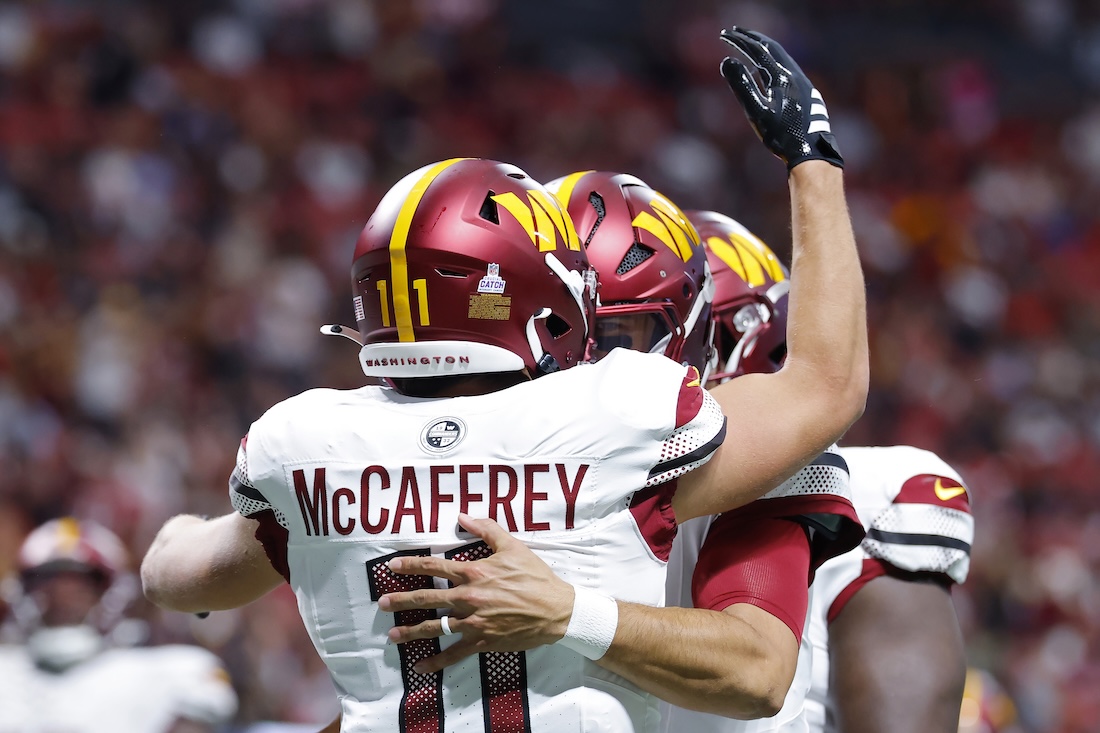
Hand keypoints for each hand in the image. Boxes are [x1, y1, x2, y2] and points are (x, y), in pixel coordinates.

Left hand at [379, 513, 574, 672]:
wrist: (556, 610)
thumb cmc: (535, 576)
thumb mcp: (512, 546)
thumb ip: (486, 529)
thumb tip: (462, 516)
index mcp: (474, 572)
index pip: (435, 566)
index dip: (411, 565)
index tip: (392, 566)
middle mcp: (469, 597)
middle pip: (427, 598)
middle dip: (401, 601)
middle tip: (381, 603)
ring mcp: (474, 621)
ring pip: (435, 627)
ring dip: (411, 632)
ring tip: (392, 635)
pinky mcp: (482, 641)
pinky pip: (454, 653)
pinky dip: (436, 662)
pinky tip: (420, 666)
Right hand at [720, 27, 842, 169]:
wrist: (810, 151)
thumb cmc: (782, 134)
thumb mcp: (756, 111)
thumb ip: (742, 85)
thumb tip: (727, 60)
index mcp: (782, 75)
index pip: (758, 49)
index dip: (740, 40)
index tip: (725, 35)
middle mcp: (794, 74)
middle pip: (771, 48)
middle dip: (752, 39)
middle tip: (735, 33)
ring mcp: (802, 82)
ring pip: (780, 58)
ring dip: (762, 50)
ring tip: (748, 48)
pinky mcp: (806, 93)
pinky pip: (786, 69)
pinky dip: (771, 63)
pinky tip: (766, 73)